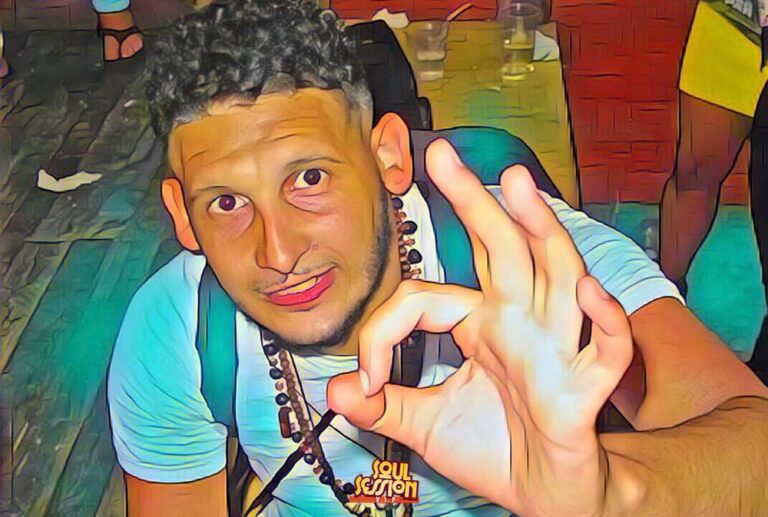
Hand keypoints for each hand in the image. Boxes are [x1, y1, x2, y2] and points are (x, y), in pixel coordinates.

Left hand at [327, 139, 633, 515]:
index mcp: (481, 324)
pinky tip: (585, 291)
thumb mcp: (428, 425)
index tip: (364, 378)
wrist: (545, 497)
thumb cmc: (496, 450)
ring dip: (540, 230)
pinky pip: (604, 348)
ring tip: (519, 186)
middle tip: (442, 154)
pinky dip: (601, 320)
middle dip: (475, 200)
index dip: (382, 331)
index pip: (425, 297)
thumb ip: (385, 404)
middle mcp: (519, 322)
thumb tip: (335, 389)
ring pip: (557, 276)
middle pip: (502, 248)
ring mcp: (556, 349)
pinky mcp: (584, 390)